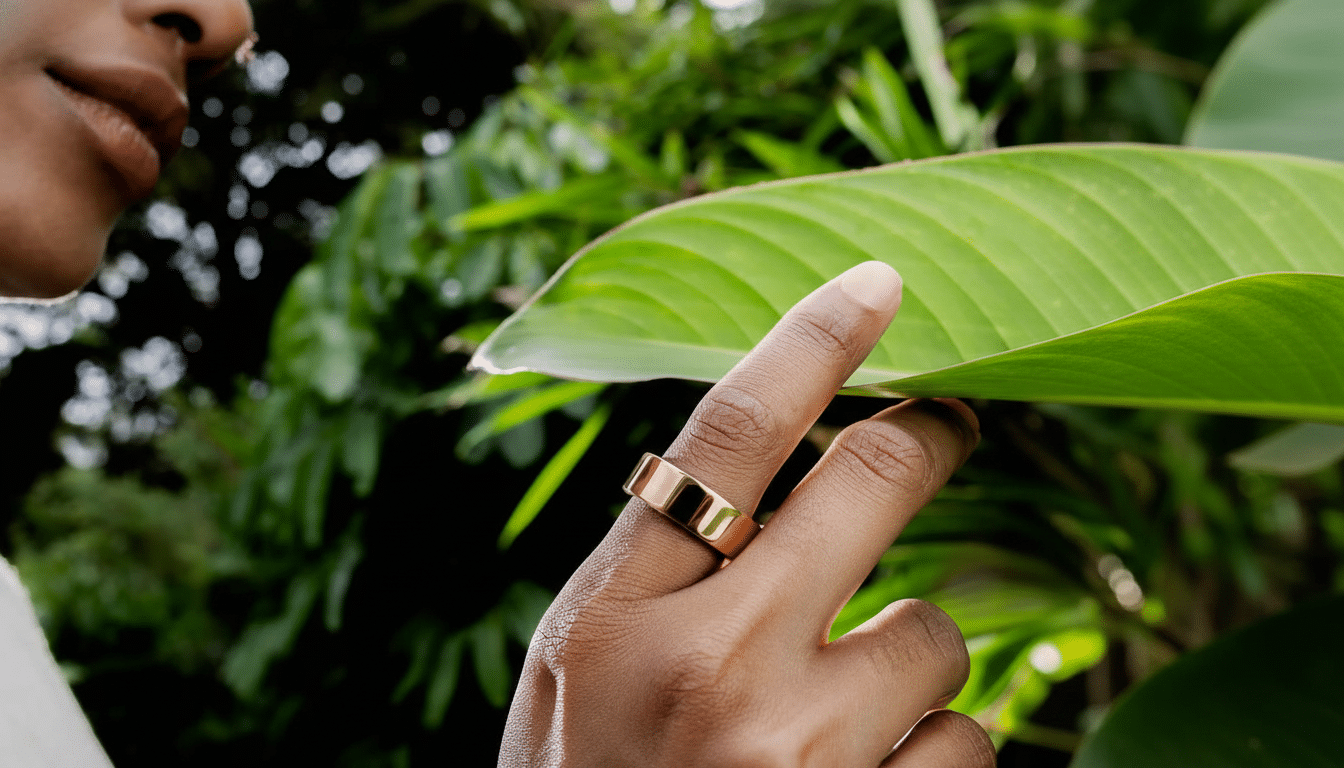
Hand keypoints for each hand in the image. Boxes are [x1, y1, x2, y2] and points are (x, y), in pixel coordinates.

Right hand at [500, 261, 994, 766]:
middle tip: (947, 420)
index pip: (728, 435)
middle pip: (873, 481)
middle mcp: (714, 670)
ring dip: (911, 662)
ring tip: (838, 721)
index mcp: (615, 619)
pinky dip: (932, 755)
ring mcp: (807, 754)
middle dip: (930, 435)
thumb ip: (648, 575)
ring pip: (941, 636)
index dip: (812, 340)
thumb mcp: (572, 676)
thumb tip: (759, 464)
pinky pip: (970, 743)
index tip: (880, 283)